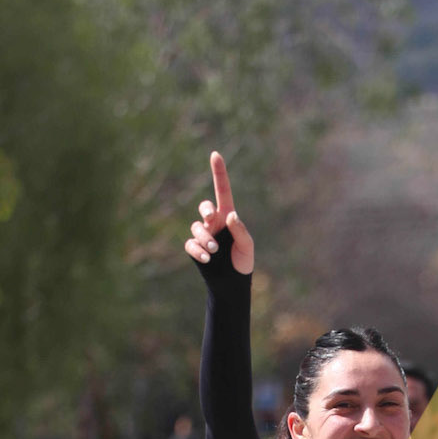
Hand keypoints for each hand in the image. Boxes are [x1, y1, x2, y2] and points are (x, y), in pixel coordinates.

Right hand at [184, 150, 254, 273]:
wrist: (233, 283)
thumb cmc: (243, 261)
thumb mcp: (247, 245)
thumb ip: (240, 230)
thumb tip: (230, 215)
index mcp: (227, 216)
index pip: (222, 191)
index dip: (218, 173)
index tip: (215, 155)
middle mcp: (214, 223)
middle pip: (204, 207)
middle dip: (205, 210)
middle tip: (211, 218)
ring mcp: (203, 235)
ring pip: (196, 227)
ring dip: (204, 237)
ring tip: (214, 250)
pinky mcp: (195, 249)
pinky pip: (190, 244)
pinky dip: (198, 250)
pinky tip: (207, 257)